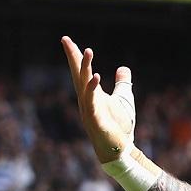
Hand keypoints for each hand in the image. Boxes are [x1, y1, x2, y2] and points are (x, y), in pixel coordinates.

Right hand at [60, 36, 136, 162]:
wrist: (119, 151)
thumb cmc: (118, 127)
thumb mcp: (123, 100)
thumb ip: (122, 83)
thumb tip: (123, 68)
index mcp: (90, 95)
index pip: (80, 72)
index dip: (75, 56)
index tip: (67, 40)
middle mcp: (86, 100)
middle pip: (78, 75)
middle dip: (74, 57)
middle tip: (67, 40)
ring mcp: (88, 110)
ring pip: (84, 86)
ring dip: (86, 68)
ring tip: (88, 51)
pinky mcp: (95, 120)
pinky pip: (92, 102)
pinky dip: (93, 89)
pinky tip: (97, 76)